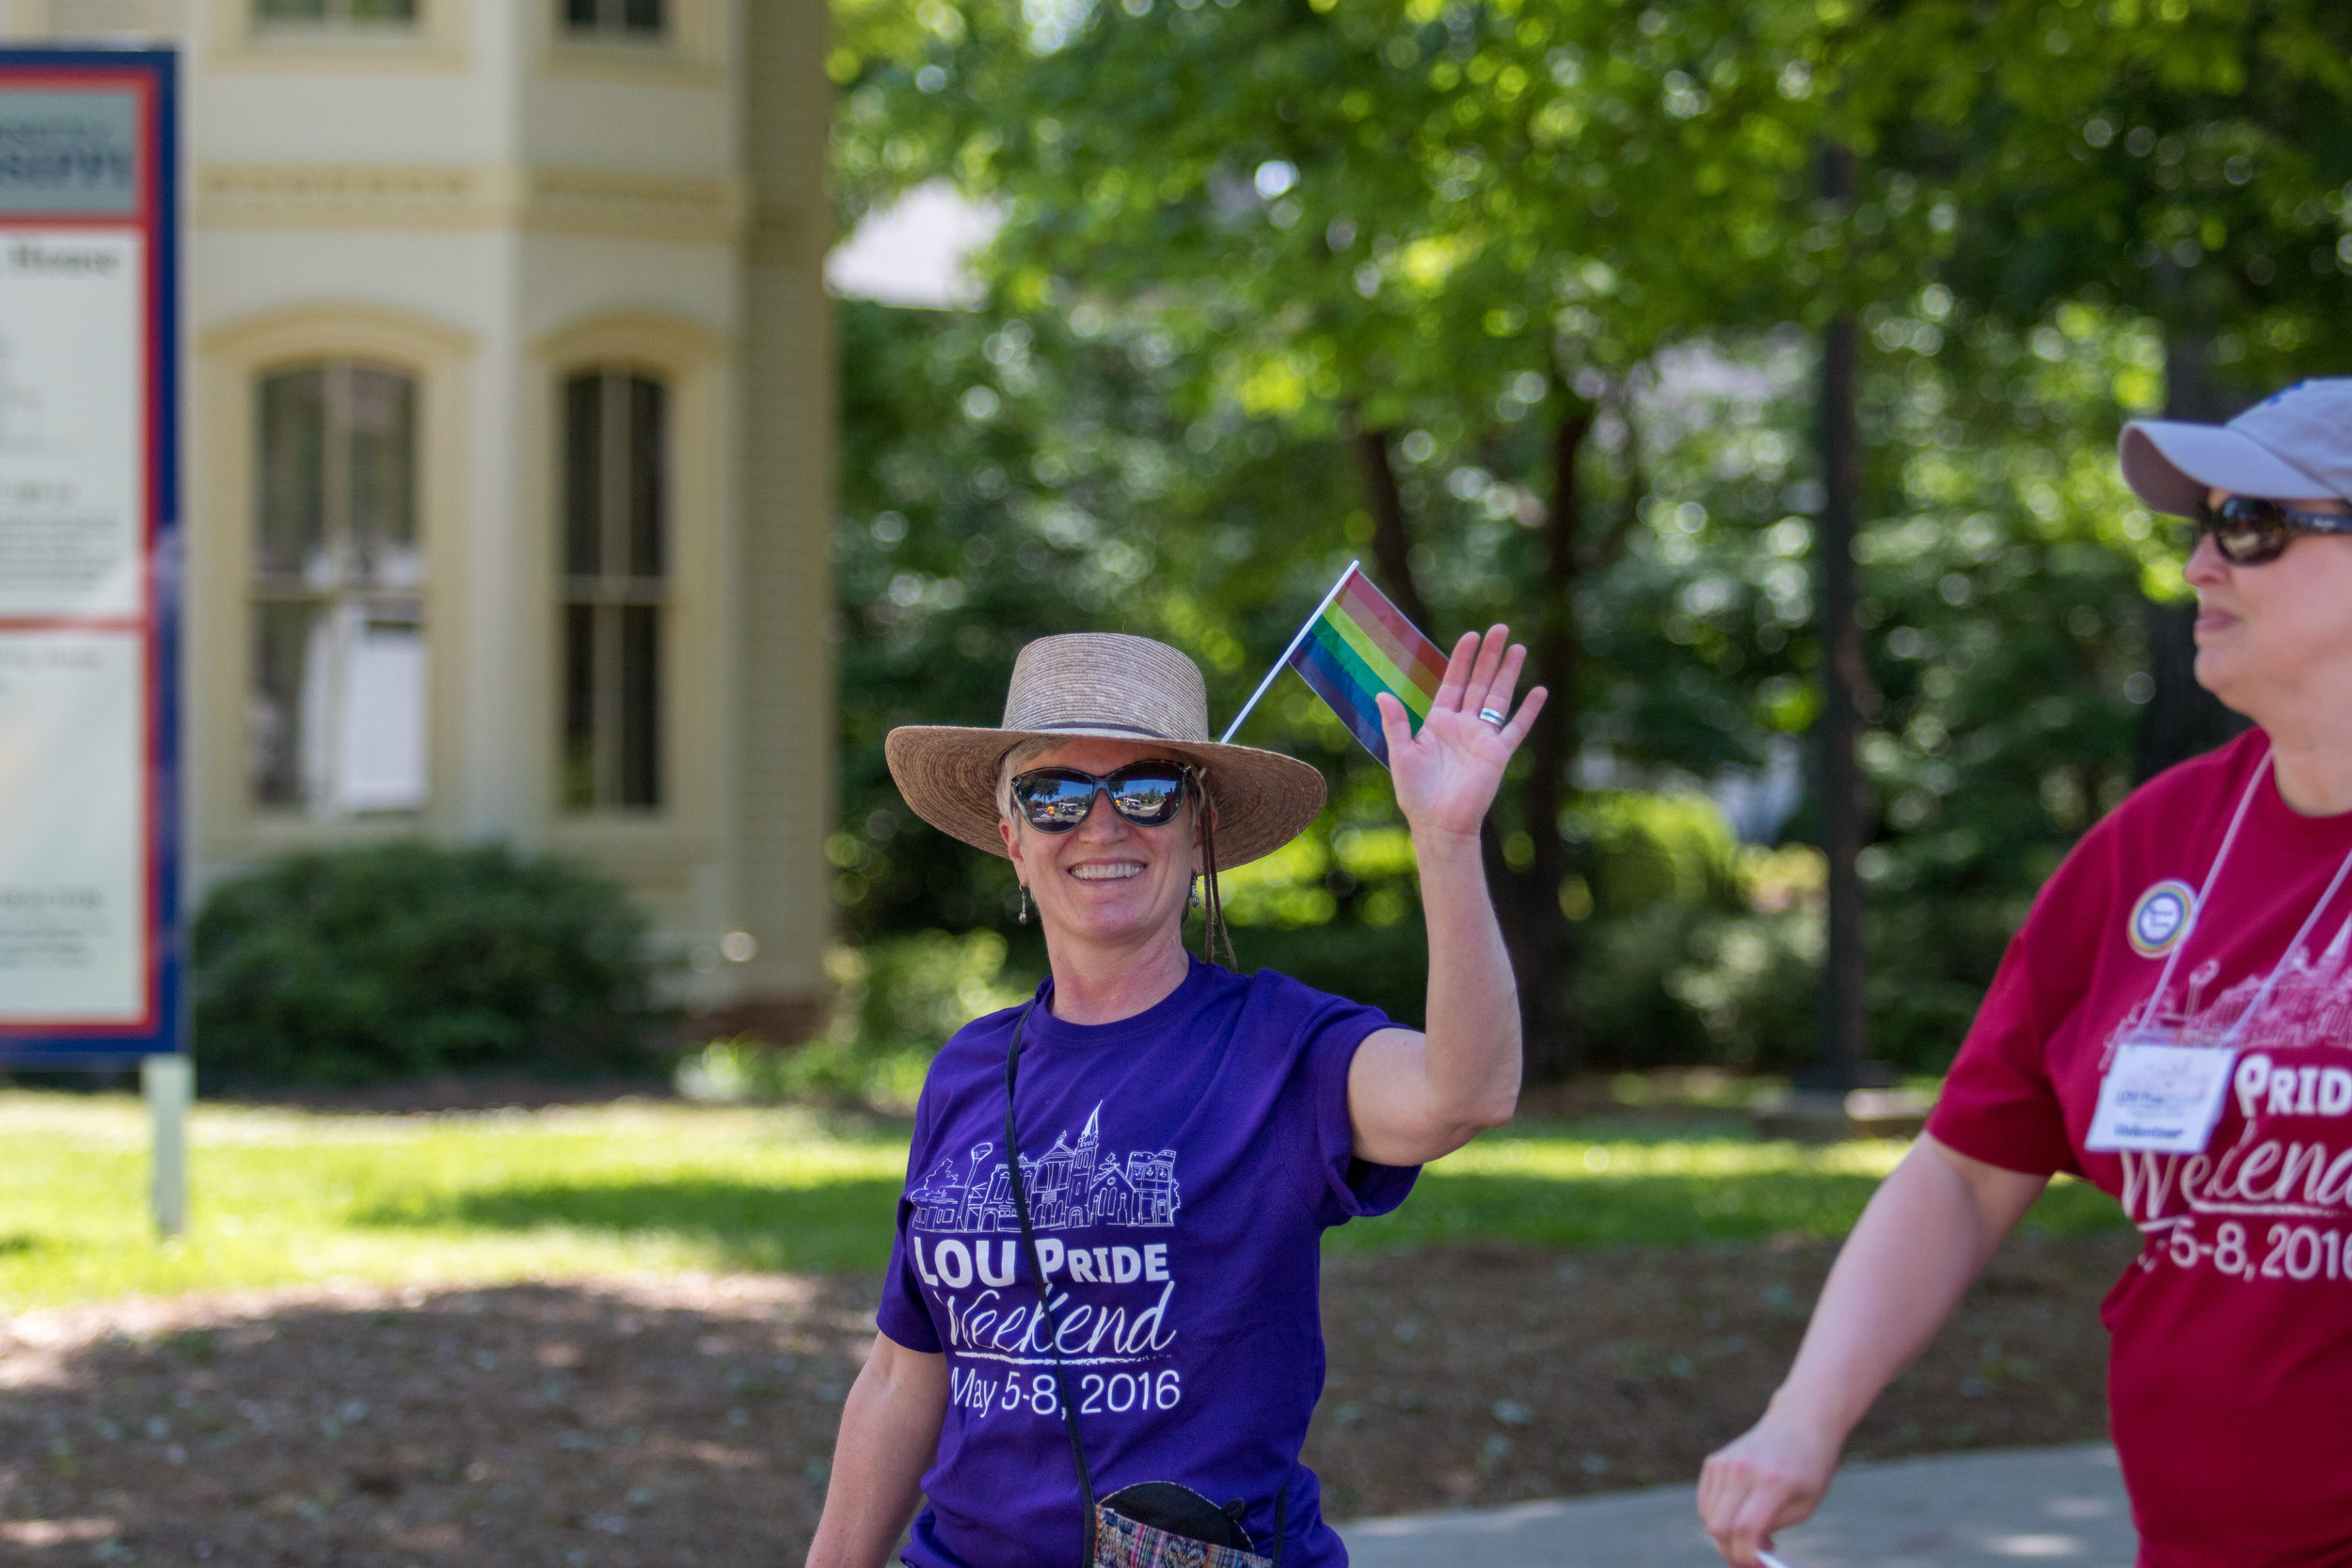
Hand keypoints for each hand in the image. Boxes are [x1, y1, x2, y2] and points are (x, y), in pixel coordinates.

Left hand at [1378, 625, 1544, 840]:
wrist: (1439, 824)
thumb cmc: (1417, 794)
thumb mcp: (1401, 754)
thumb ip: (1396, 723)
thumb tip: (1382, 693)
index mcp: (1439, 722)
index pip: (1453, 682)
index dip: (1462, 658)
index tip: (1471, 636)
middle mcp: (1463, 725)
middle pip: (1479, 682)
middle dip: (1489, 656)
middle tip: (1500, 629)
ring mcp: (1482, 738)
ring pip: (1498, 698)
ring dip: (1508, 673)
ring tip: (1518, 648)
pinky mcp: (1498, 753)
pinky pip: (1516, 728)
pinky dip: (1528, 711)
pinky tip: (1539, 691)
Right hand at [1696, 1410, 1839, 1566]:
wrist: (1800, 1421)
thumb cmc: (1810, 1467)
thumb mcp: (1805, 1504)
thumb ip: (1774, 1527)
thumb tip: (1748, 1551)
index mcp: (1772, 1481)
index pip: (1745, 1529)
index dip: (1746, 1557)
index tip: (1757, 1567)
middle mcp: (1742, 1470)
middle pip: (1719, 1527)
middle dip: (1732, 1553)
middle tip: (1750, 1561)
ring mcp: (1724, 1463)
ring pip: (1709, 1518)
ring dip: (1725, 1536)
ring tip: (1752, 1536)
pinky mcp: (1714, 1461)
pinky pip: (1706, 1504)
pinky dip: (1717, 1519)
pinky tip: (1740, 1516)